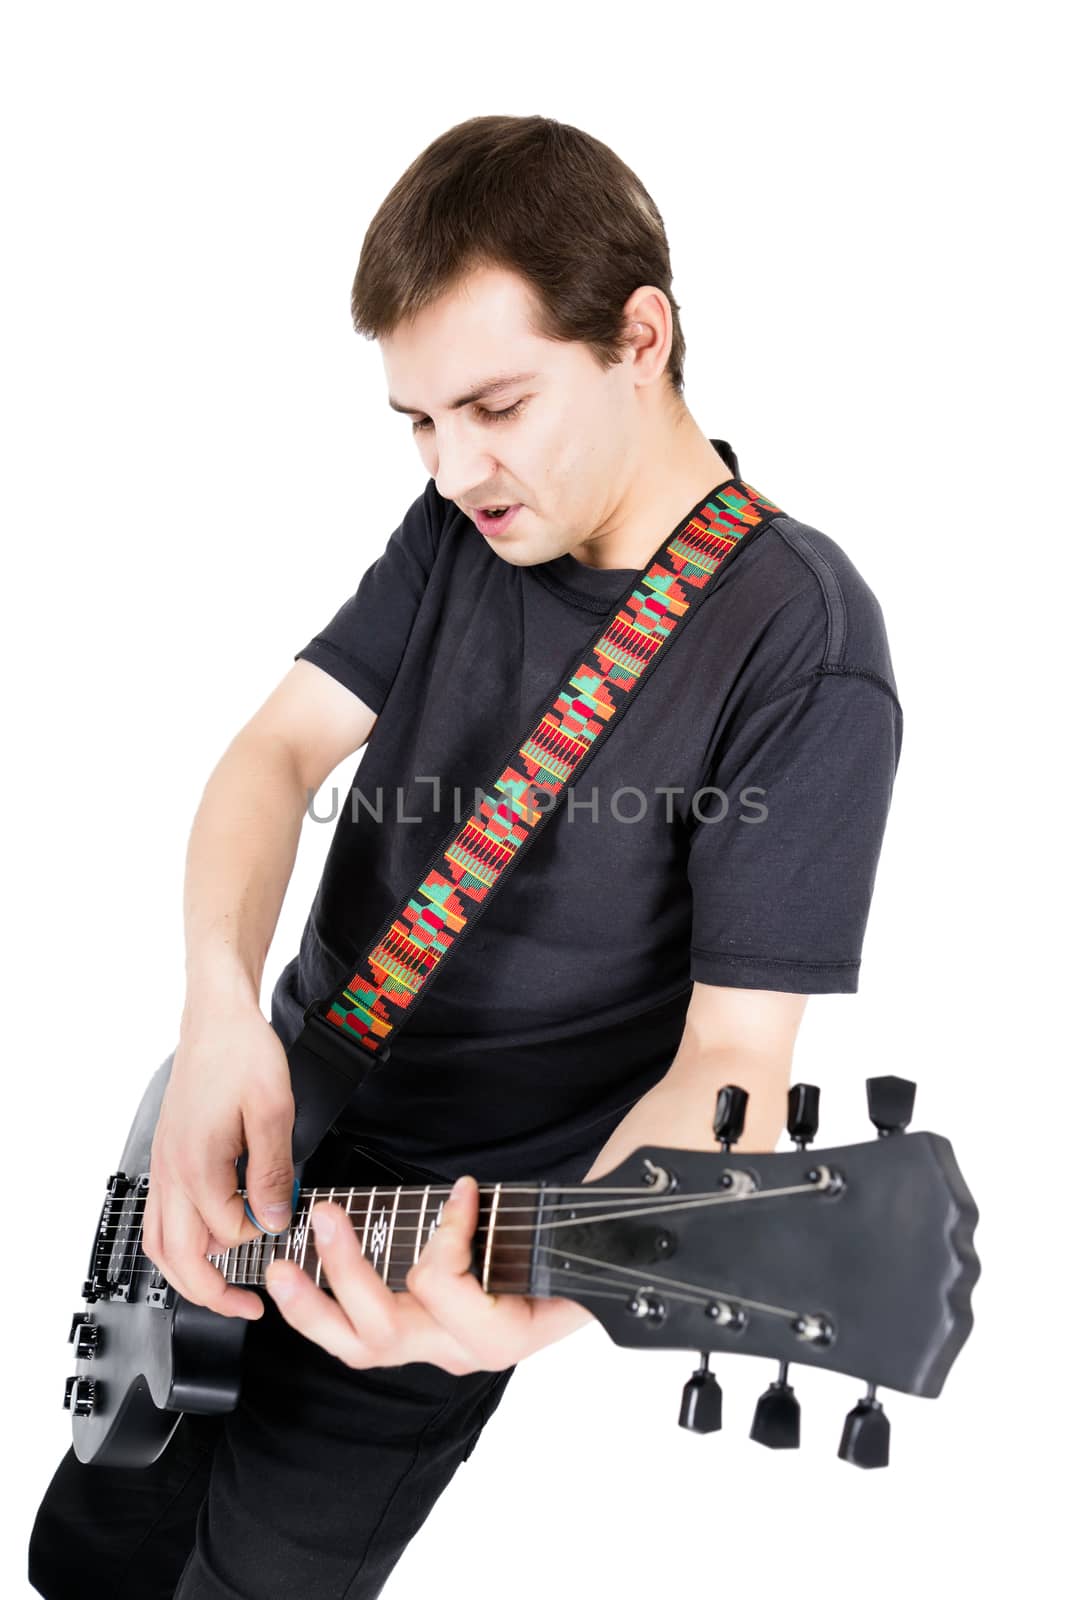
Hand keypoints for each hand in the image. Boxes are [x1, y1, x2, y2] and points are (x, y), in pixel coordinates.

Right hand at [142, 1003, 296, 1321]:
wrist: (216, 1018)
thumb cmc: (242, 1053)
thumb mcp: (274, 1109)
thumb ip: (272, 1170)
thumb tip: (272, 1218)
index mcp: (198, 1163)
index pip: (228, 1231)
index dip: (263, 1233)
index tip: (288, 1223)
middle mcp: (172, 1171)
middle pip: (177, 1259)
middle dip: (212, 1293)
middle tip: (248, 1307)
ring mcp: (163, 1166)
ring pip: (158, 1245)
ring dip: (188, 1275)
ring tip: (223, 1288)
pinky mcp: (165, 1156)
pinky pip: (159, 1218)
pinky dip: (178, 1244)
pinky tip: (207, 1242)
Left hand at [264, 1174, 593, 1372]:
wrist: (585, 1280)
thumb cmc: (575, 1259)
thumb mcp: (561, 1243)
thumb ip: (523, 1228)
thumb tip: (460, 1197)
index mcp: (503, 1336)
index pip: (448, 1290)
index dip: (446, 1238)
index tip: (463, 1190)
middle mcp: (460, 1350)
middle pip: (385, 1330)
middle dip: (346, 1272)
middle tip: (325, 1218)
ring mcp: (432, 1348)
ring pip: (359, 1347)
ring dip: (314, 1305)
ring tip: (281, 1268)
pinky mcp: (414, 1337)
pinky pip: (358, 1340)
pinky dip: (323, 1312)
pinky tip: (298, 1281)